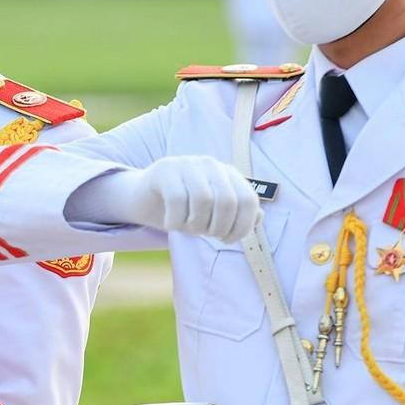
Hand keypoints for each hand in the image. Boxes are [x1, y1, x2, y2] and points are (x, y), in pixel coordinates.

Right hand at [77, 156, 261, 240]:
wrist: (145, 196)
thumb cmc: (185, 208)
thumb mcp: (213, 212)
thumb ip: (238, 214)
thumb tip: (260, 218)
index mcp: (227, 173)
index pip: (248, 200)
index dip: (243, 227)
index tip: (228, 240)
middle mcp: (210, 164)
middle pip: (227, 201)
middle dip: (218, 227)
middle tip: (206, 235)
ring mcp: (187, 164)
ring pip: (202, 200)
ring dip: (196, 225)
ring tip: (188, 229)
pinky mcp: (164, 170)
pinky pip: (176, 200)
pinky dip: (175, 221)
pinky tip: (170, 225)